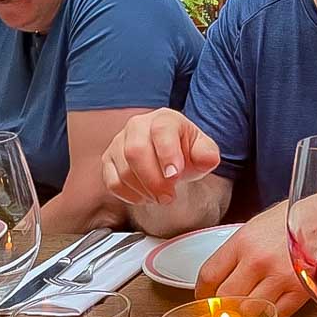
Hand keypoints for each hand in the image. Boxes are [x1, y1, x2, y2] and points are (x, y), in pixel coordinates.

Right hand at [101, 108, 219, 205]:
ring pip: (123, 169)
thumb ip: (207, 154)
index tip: (175, 176)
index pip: (161, 131)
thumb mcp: (202, 151)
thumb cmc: (185, 152)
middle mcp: (138, 126)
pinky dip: (129, 195)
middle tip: (168, 196)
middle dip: (153, 180)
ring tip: (160, 197)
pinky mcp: (109, 160)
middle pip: (135, 151)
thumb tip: (207, 159)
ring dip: (143, 190)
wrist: (170, 157)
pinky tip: (145, 196)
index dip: (167, 155)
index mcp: (164, 119)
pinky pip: (112, 181)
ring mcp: (119, 142)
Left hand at [195, 201, 312, 316]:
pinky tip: (278, 297)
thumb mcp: (259, 225)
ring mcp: (280, 277)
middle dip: (225, 303)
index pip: (209, 275)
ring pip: (249, 309)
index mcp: (243, 241)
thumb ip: (239, 251)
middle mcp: (258, 260)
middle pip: (226, 297)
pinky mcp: (301, 290)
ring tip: (257, 297)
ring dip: (251, 307)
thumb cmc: (298, 217)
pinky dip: (275, 310)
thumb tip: (223, 275)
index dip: (204, 292)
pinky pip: (278, 313)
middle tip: (228, 304)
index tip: (206, 297)